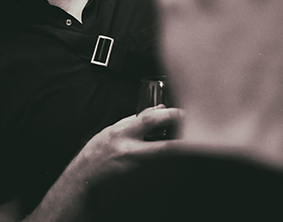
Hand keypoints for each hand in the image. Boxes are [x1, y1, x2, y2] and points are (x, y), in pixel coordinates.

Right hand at [69, 106, 183, 183]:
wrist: (89, 170)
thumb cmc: (101, 146)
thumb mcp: (117, 127)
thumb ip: (138, 119)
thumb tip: (160, 110)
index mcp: (123, 132)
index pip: (149, 121)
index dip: (169, 116)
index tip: (183, 112)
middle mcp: (130, 150)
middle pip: (163, 148)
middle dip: (181, 141)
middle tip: (193, 131)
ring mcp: (136, 164)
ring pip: (163, 156)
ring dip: (175, 147)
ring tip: (184, 136)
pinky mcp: (139, 172)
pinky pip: (157, 161)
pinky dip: (166, 153)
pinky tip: (171, 147)